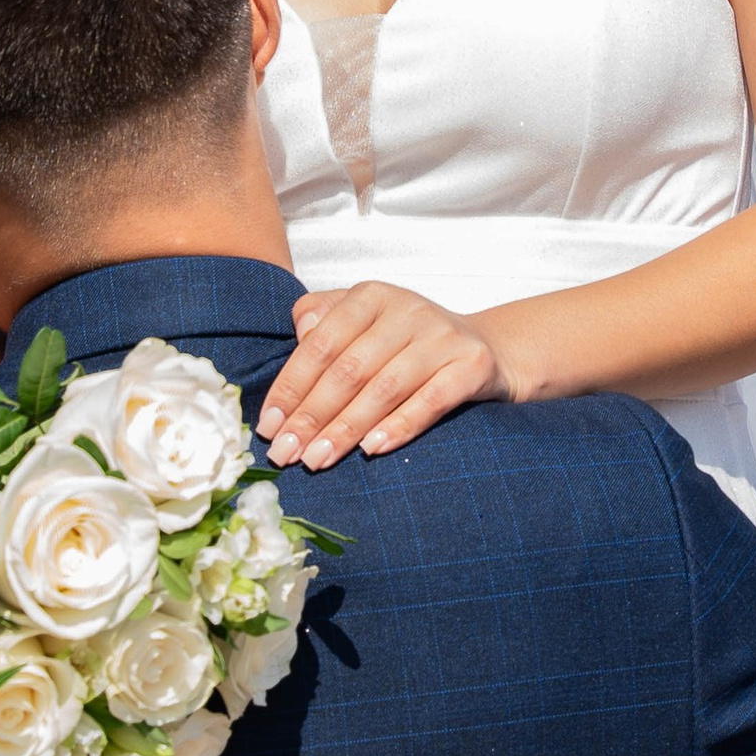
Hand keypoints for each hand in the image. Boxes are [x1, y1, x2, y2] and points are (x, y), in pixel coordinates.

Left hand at [256, 283, 513, 469]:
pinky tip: (372, 449)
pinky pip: (432, 400)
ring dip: (346, 429)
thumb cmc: (409, 343)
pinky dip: (400, 426)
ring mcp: (442, 337)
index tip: (268, 425)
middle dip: (311, 416)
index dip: (290, 387)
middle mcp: (407, 310)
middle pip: (349, 369)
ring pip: (385, 388)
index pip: (320, 343)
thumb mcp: (365, 320)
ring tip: (317, 459)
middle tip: (285, 452)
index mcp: (371, 296)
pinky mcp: (472, 365)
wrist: (487, 348)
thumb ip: (324, 318)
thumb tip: (299, 334)